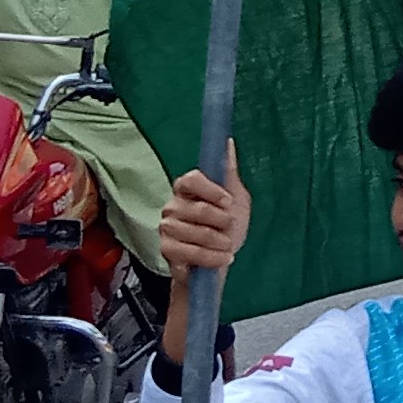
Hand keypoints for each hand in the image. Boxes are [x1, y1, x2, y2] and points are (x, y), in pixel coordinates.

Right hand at [160, 145, 250, 281]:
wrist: (221, 259)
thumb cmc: (227, 227)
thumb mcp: (236, 198)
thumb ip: (228, 172)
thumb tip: (228, 143)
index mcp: (188, 189)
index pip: (190, 179)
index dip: (211, 190)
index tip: (228, 202)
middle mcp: (173, 206)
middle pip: (195, 208)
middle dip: (221, 221)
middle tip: (230, 227)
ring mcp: (167, 228)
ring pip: (192, 231)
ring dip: (217, 241)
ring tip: (227, 245)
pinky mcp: (166, 250)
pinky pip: (186, 252)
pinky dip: (209, 256)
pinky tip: (221, 257)